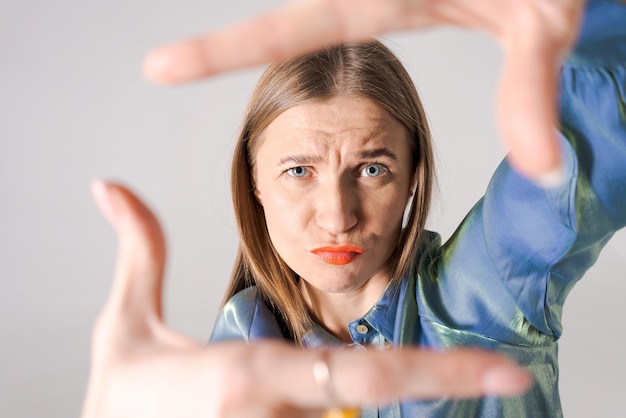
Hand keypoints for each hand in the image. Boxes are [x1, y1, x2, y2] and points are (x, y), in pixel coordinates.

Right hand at [82, 181, 530, 416]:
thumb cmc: (118, 402)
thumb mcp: (124, 326)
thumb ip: (139, 251)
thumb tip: (109, 187)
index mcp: (247, 377)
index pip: (367, 373)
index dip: (442, 373)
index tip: (508, 371)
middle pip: (370, 410)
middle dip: (417, 395)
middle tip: (478, 380)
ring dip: (364, 412)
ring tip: (384, 392)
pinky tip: (318, 405)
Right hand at [143, 0, 584, 182]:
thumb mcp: (546, 23)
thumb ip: (529, 91)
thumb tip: (540, 173)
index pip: (292, 26)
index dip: (222, 51)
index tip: (158, 67)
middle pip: (288, 16)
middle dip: (236, 40)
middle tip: (168, 64)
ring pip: (314, 12)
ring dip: (277, 31)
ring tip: (217, 60)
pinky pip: (334, 12)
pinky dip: (312, 27)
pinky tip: (320, 32)